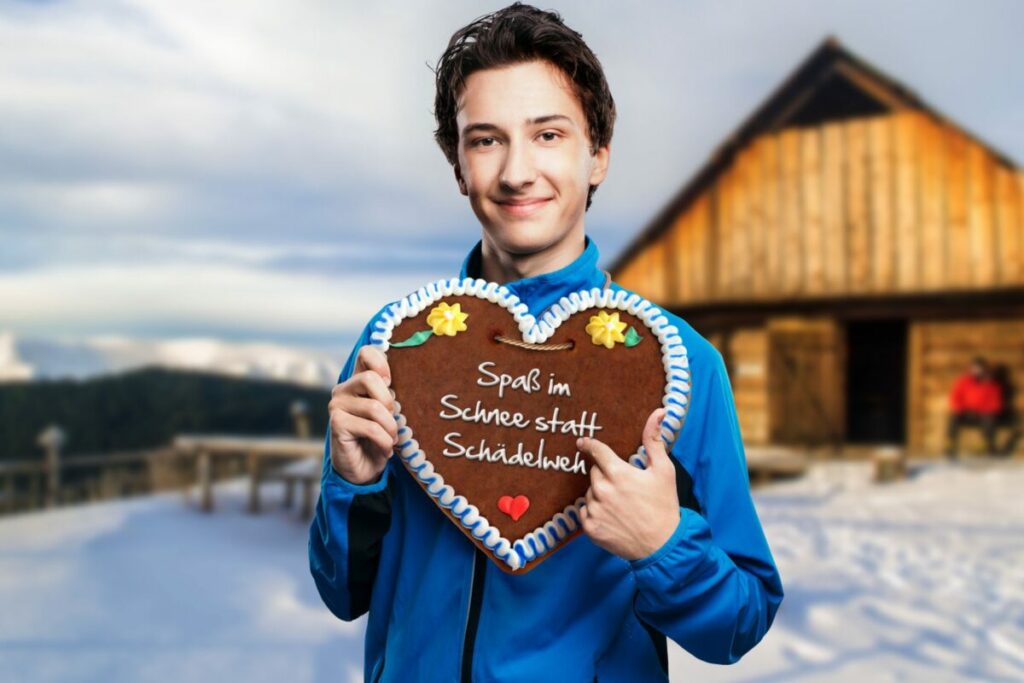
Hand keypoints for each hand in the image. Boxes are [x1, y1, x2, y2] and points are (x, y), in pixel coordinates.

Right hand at [328, 345, 398, 485]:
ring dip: (390, 428)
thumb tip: (396, 390)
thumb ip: (390, 396)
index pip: (365, 353)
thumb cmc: (379, 438)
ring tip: (391, 439)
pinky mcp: (336, 423)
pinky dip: (384, 441)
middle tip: (394, 420)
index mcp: (358, 382)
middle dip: (389, 402)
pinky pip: (370, 427)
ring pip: (375, 407)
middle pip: (371, 378)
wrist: (364, 469)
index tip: (391, 382)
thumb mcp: (389, 414)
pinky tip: (384, 449)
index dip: (381, 362)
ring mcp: (337, 406)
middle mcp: (343, 390)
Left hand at [576, 408, 680, 560]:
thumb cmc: (664, 506)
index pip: (597, 451)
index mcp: (618, 473)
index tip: (582, 442)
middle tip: (624, 487)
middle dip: (606, 475)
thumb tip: (658, 412)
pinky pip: (585, 512)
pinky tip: (613, 518)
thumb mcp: (664, 470)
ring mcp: (595, 510)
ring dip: (601, 495)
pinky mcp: (590, 528)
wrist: (662, 545)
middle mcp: (602, 490)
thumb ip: (655, 440)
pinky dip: (595, 513)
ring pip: (590, 493)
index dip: (589, 445)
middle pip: (594, 473)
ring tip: (622, 506)